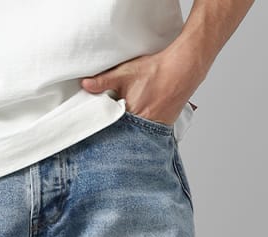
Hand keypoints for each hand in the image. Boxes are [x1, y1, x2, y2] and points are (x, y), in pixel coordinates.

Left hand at [79, 46, 201, 124]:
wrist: (182, 69)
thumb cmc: (155, 71)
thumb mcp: (124, 73)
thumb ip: (103, 81)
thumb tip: (85, 84)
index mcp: (130, 116)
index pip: (110, 129)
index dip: (103, 129)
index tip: (94, 132)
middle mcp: (142, 127)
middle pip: (123, 135)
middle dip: (115, 134)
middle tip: (106, 134)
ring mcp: (154, 130)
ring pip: (136, 136)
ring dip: (128, 134)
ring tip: (123, 129)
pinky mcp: (162, 128)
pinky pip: (148, 135)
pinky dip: (141, 132)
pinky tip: (137, 126)